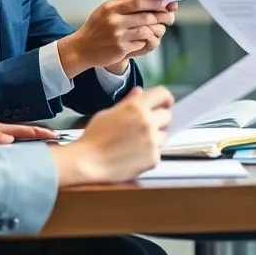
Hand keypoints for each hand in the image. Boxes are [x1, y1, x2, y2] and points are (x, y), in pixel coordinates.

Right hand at [51, 86, 173, 185]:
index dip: (164, 98)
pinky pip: (158, 151)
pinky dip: (149, 153)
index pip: (163, 94)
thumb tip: (139, 91)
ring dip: (155, 136)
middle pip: (167, 115)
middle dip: (158, 119)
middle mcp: (148, 122)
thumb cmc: (94, 137)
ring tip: (135, 142)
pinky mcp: (153, 159)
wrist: (89, 163)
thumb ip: (128, 101)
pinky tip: (134, 155)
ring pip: (163, 134)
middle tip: (144, 125)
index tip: (163, 103)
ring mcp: (152, 141)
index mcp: (137, 107)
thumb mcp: (108, 113)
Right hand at [59, 0, 177, 76]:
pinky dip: (146, 41)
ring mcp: (118, 36)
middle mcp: (115, 21)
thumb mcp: (105, 9)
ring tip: (161, 28)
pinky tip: (146, 39)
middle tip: (171, 16)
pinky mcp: (120, 49)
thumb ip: (123, 1)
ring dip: (157, 30)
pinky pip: (140, 43)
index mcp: (112, 8)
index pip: (139, 2)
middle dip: (162, 16)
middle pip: (146, 17)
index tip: (165, 3)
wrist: (82, 48)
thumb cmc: (97, 26)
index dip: (154, 3)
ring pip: (146, 31)